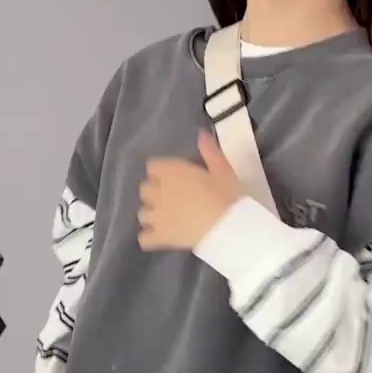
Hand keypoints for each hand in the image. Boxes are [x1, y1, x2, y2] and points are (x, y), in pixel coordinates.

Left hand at [139, 133, 244, 250]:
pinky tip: (160, 238)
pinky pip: (145, 238)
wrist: (228, 228)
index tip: (177, 178)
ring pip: (143, 213)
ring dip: (153, 215)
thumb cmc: (227, 195)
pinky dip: (150, 238)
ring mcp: (156, 216)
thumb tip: (201, 134)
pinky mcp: (160, 237)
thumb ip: (210, 152)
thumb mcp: (223, 171)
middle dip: (155, 193)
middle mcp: (158, 192)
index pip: (154, 166)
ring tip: (168, 220)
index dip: (163, 172)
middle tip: (174, 199)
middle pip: (145, 189)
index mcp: (171, 172)